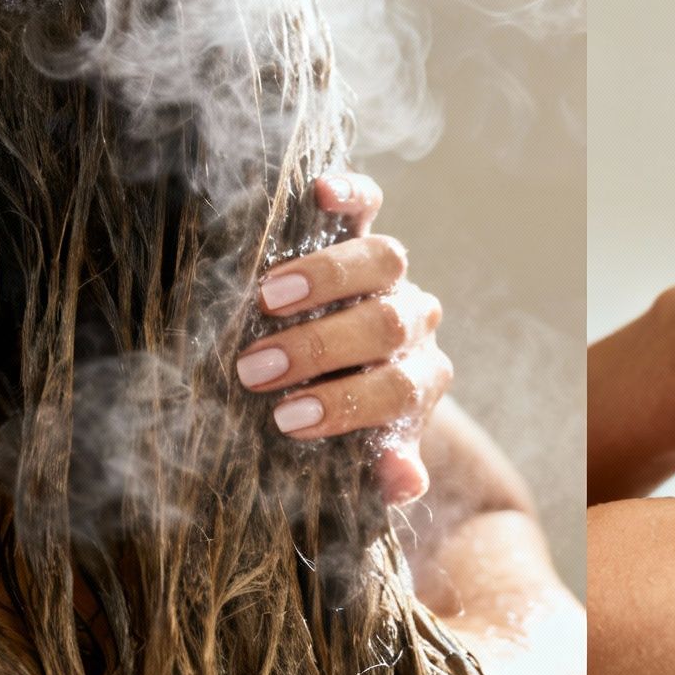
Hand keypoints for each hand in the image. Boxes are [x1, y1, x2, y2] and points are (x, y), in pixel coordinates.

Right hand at [235, 174, 448, 505]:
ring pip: (383, 259)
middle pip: (386, 324)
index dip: (345, 403)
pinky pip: (369, 203)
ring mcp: (391, 276)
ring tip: (268, 299)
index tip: (288, 420)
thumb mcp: (363, 453)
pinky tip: (319, 192)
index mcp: (417, 379)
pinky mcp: (364, 230)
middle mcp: (412, 322)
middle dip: (320, 350)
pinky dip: (351, 193)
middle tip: (256, 370)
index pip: (396, 388)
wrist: (351, 367)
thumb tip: (401, 482)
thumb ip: (385, 469)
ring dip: (326, 278)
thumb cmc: (346, 420)